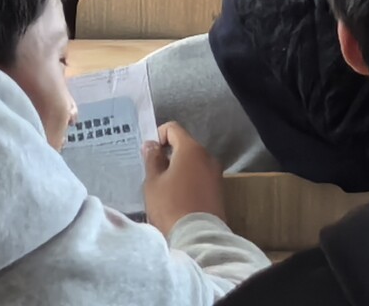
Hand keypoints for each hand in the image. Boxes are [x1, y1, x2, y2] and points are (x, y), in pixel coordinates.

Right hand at [141, 123, 225, 237]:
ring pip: (193, 163)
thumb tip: (151, 145)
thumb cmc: (170, 205)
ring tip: (165, 188)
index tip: (149, 154)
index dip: (158, 136)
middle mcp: (208, 157)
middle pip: (184, 146)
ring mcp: (216, 174)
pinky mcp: (219, 191)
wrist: (198, 238)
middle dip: (168, 154)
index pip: (173, 129)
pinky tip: (178, 198)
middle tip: (153, 173)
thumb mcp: (153, 182)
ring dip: (179, 169)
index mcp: (191, 149)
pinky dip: (189, 181)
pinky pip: (200, 177)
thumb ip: (152, 159)